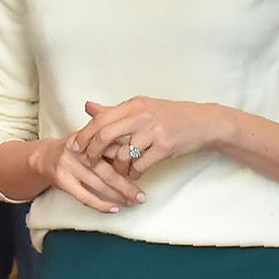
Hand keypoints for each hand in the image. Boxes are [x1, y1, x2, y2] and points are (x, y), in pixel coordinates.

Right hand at [30, 134, 143, 214]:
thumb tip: (138, 153)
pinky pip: (84, 196)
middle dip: (127, 185)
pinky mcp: (62, 180)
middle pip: (108, 170)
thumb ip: (110, 143)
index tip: (144, 172)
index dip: (130, 162)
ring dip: (118, 196)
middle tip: (141, 196)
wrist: (43, 157)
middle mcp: (79, 150)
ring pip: (99, 184)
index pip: (114, 149)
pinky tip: (114, 209)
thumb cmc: (74, 150)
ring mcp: (69, 165)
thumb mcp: (91, 140)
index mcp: (89, 137)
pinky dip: (101, 204)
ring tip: (131, 202)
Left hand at [74, 98, 224, 181]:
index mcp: (134, 105)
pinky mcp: (165, 147)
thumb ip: (114, 111)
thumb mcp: (143, 108)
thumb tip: (88, 107)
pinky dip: (133, 173)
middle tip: (90, 162)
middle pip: (106, 135)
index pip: (100, 118)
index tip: (75, 146)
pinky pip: (140, 165)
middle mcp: (142, 116)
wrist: (204, 123)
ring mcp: (154, 131)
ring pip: (123, 154)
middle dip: (93, 152)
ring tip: (119, 171)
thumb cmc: (171, 116)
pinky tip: (134, 174)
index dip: (84, 134)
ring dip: (117, 167)